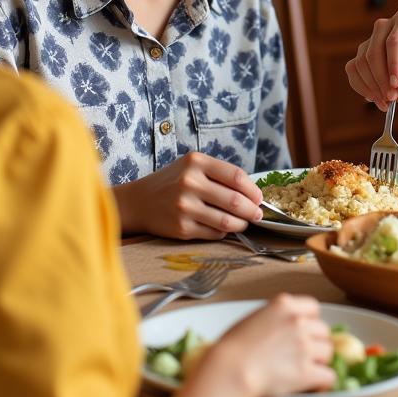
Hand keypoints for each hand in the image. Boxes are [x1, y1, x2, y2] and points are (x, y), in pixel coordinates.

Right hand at [113, 152, 262, 238]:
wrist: (138, 202)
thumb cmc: (172, 182)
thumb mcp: (192, 167)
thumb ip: (219, 175)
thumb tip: (253, 194)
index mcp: (196, 163)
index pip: (236, 176)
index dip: (253, 190)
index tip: (259, 198)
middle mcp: (190, 183)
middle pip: (235, 200)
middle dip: (252, 210)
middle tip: (258, 214)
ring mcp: (185, 207)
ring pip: (227, 221)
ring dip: (242, 224)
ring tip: (244, 223)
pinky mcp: (182, 228)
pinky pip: (214, 233)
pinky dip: (224, 232)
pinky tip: (223, 228)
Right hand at [215, 294, 335, 396]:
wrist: (229, 370)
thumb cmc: (231, 348)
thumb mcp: (252, 319)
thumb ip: (273, 318)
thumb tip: (280, 328)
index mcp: (284, 304)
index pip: (313, 307)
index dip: (310, 321)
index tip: (304, 331)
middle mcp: (298, 322)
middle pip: (323, 330)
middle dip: (316, 342)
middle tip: (304, 354)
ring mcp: (304, 346)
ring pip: (328, 352)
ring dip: (319, 362)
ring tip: (307, 370)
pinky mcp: (306, 371)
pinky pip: (328, 376)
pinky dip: (323, 383)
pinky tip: (315, 386)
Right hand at [345, 7, 397, 109]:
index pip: (395, 40)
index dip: (394, 65)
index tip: (397, 86)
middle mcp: (387, 25)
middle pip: (374, 52)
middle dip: (384, 81)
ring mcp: (374, 40)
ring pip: (361, 63)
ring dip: (375, 88)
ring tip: (397, 102)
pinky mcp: (367, 55)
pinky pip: (354, 70)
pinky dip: (364, 88)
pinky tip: (380, 100)